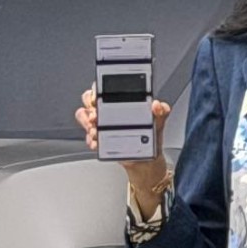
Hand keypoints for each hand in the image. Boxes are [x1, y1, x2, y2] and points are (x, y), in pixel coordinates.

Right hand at [78, 86, 172, 218]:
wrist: (147, 159)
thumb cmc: (151, 136)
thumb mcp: (159, 122)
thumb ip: (162, 111)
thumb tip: (157, 105)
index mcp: (121, 102)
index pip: (103, 88)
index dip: (96, 90)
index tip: (98, 98)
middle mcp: (108, 111)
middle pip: (88, 100)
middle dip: (90, 108)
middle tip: (97, 117)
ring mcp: (102, 125)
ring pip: (84, 118)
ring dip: (88, 124)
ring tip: (97, 131)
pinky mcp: (99, 140)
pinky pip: (88, 138)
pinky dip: (92, 141)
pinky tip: (100, 143)